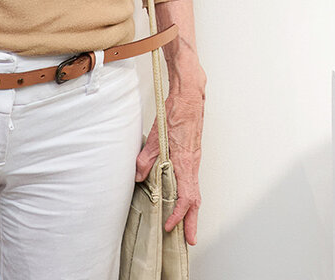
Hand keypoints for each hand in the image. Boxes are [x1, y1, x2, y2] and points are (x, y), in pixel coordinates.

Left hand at [135, 79, 204, 244]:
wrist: (190, 95)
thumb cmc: (177, 112)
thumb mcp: (156, 136)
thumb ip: (146, 158)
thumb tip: (138, 176)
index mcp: (185, 162)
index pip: (186, 197)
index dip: (179, 215)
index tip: (170, 226)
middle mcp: (193, 163)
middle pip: (196, 200)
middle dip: (192, 222)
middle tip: (189, 239)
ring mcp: (194, 160)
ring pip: (195, 191)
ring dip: (191, 210)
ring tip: (185, 224)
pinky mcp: (193, 155)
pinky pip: (193, 181)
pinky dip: (189, 195)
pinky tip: (181, 198)